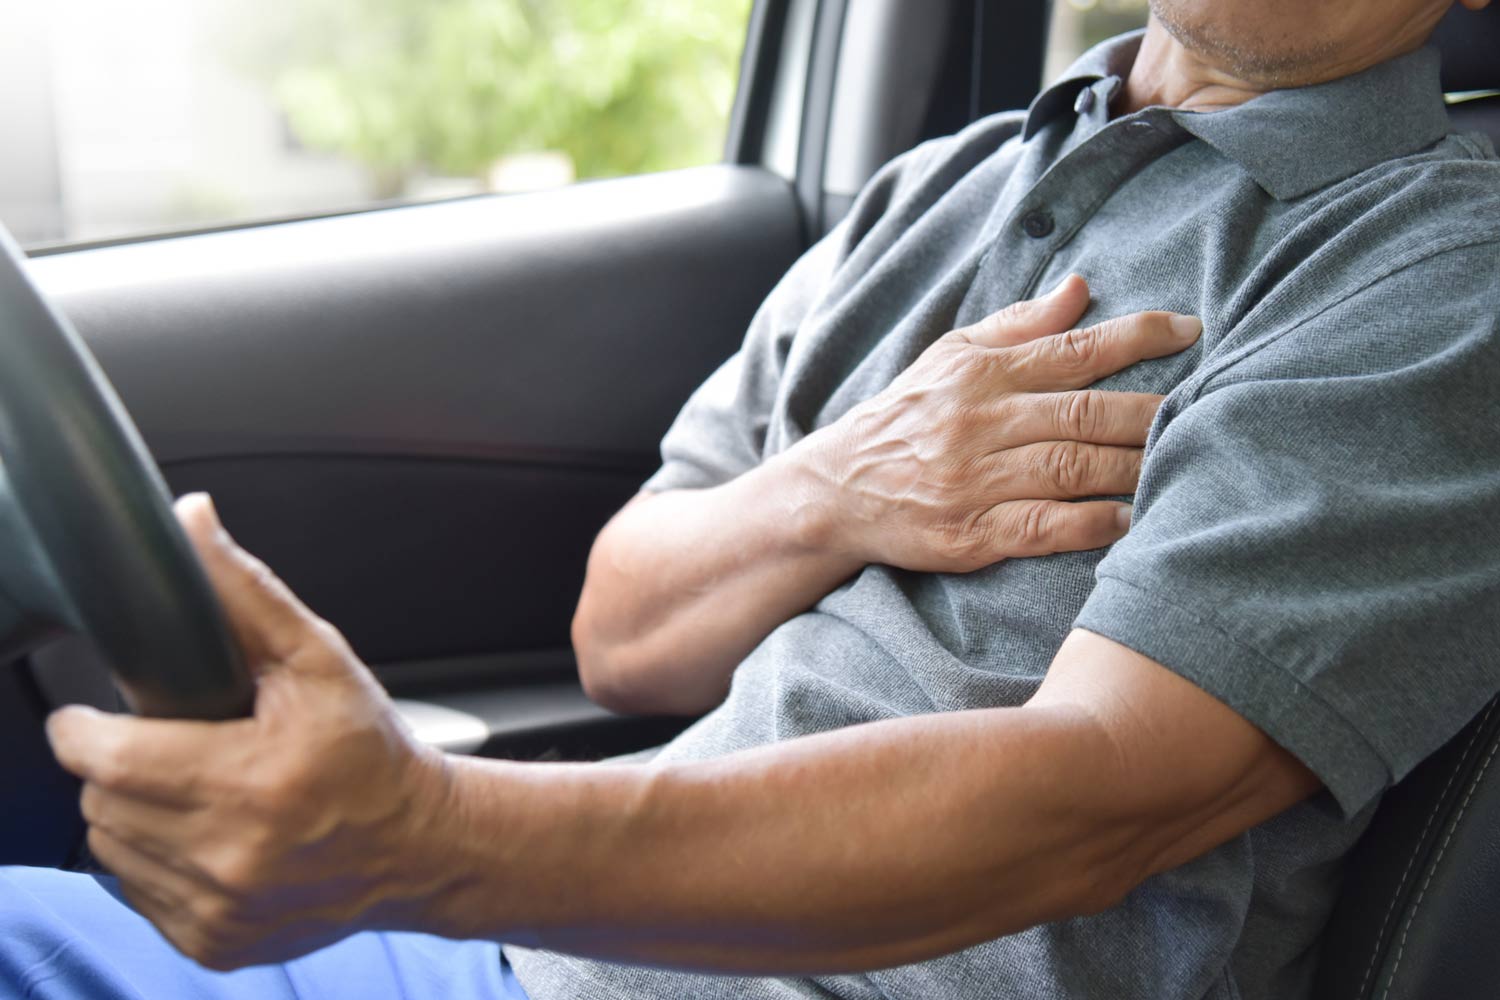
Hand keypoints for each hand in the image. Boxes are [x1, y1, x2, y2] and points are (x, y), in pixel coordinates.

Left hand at [46, 494, 448, 970]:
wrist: (420, 845)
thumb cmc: (371, 749)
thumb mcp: (319, 658)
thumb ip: (245, 591)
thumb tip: (190, 520)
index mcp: (254, 782)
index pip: (106, 759)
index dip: (88, 729)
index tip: (101, 716)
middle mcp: (233, 856)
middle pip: (101, 801)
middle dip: (118, 765)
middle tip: (170, 743)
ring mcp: (220, 909)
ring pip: (111, 849)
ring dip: (132, 812)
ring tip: (189, 785)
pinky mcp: (214, 943)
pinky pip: (137, 892)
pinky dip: (155, 859)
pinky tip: (205, 833)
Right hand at [800, 275, 1200, 572]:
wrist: (837, 490)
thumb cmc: (904, 418)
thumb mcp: (949, 356)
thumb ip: (1017, 325)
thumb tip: (1081, 288)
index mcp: (979, 373)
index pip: (1070, 350)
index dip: (1136, 337)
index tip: (1191, 330)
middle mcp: (979, 423)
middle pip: (1082, 413)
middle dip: (1150, 411)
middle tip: (1207, 408)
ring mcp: (975, 481)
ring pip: (1071, 469)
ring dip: (1132, 468)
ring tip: (1179, 464)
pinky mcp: (970, 534)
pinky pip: (1043, 528)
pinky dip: (1091, 524)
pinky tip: (1128, 520)